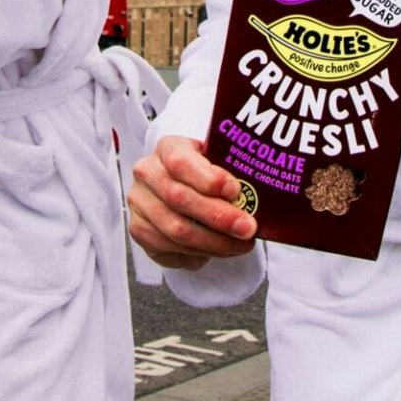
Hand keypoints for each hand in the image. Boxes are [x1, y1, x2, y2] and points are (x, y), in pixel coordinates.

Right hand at [128, 136, 256, 269]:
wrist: (179, 189)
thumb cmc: (204, 175)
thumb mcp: (215, 164)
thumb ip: (230, 174)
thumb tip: (261, 196)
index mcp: (167, 148)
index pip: (181, 161)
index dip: (209, 179)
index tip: (236, 191)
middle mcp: (147, 172)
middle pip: (179, 198)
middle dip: (219, 217)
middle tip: (248, 228)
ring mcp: (139, 202)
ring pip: (176, 228)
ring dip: (214, 241)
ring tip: (240, 245)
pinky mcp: (139, 228)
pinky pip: (169, 246)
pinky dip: (200, 252)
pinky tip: (220, 250)